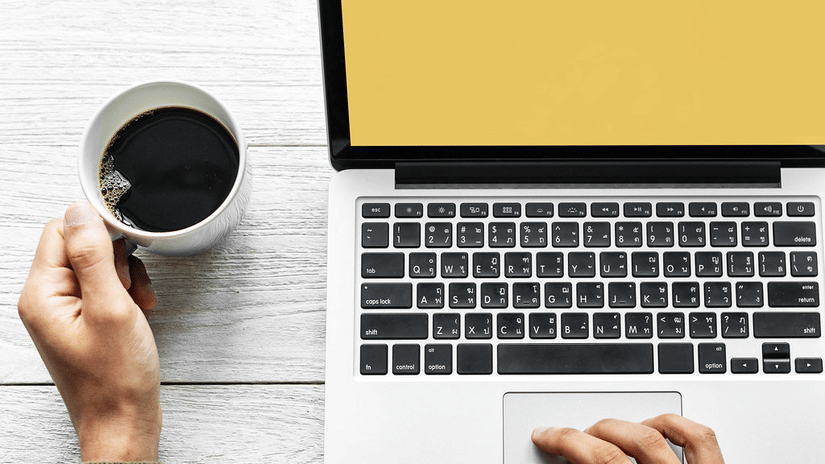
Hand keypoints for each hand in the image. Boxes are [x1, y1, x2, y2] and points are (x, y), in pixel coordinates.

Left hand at [18, 202, 160, 461]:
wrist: (123, 422)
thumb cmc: (116, 378)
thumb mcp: (110, 307)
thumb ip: (93, 255)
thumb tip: (80, 210)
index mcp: (42, 294)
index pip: (62, 231)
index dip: (99, 232)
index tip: (126, 246)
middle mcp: (46, 301)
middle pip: (79, 246)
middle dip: (116, 259)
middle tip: (129, 287)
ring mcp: (64, 313)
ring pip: (96, 266)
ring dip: (125, 276)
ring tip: (137, 303)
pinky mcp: (82, 322)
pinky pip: (103, 288)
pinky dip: (126, 293)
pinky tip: (138, 310)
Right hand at [532, 414, 724, 463]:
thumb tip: (566, 458)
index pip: (596, 459)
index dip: (563, 440)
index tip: (545, 436)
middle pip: (621, 441)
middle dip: (587, 433)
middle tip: (571, 438)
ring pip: (655, 434)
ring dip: (622, 427)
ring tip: (606, 432)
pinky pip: (701, 440)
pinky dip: (675, 424)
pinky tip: (656, 425)